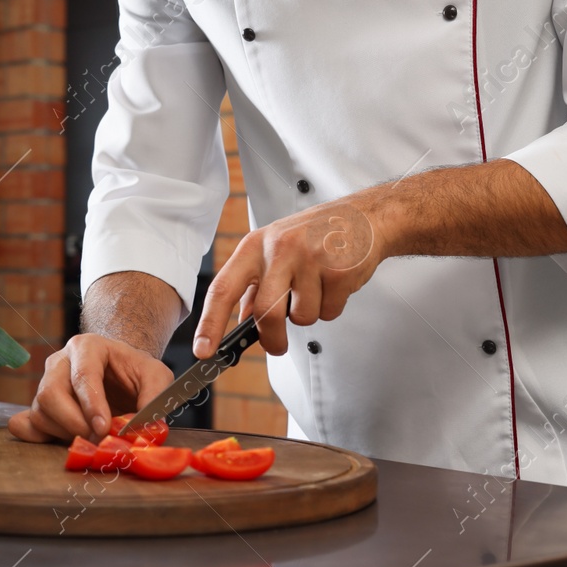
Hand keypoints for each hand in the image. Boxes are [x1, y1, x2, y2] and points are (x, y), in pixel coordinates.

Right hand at [7, 333, 174, 443]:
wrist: (120, 373)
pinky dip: (38, 437)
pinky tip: (57, 441)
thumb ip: (155, 396)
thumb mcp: (156, 376)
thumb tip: (146, 427)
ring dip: (65, 433)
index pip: (82, 375)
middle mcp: (60, 362)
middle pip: (51, 394)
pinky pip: (27, 423)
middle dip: (74, 423)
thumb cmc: (135, 371)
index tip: (105, 429)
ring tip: (92, 436)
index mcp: (87, 347)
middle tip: (98, 440)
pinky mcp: (39, 405)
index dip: (92, 405)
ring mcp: (45, 383)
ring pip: (41, 412)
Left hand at [194, 196, 383, 356]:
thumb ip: (255, 283)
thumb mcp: (274, 248)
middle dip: (272, 339)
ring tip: (317, 287)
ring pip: (301, 318)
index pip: (223, 288)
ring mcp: (310, 258)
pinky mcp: (338, 271)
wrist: (363, 216)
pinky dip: (331, 307)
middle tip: (277, 345)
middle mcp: (279, 249)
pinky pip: (329, 312)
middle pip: (265, 312)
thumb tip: (239, 322)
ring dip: (309, 314)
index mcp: (255, 246)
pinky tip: (335, 283)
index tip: (203, 349)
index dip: (210, 323)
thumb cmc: (314, 234)